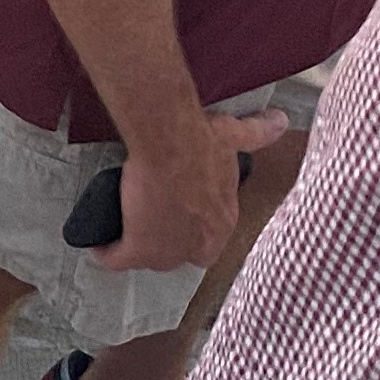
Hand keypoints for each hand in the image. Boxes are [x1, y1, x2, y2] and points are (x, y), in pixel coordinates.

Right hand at [96, 107, 291, 275]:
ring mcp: (169, 250)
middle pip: (181, 254)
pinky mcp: (138, 247)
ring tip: (125, 234)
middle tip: (150, 222)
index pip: (210, 240)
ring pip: (151, 258)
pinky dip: (107, 255)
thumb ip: (258, 134)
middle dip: (168, 242)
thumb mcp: (235, 138)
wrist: (173, 144)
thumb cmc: (203, 141)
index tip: (179, 215)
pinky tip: (99, 247)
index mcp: (222, 221)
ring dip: (139, 248)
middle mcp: (200, 244)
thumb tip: (281, 121)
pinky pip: (118, 259)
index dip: (193, 229)